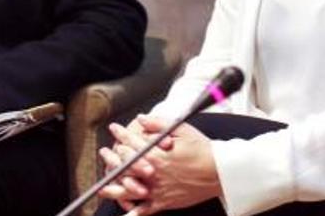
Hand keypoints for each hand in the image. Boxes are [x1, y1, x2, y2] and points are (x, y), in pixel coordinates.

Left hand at [98, 115, 219, 214]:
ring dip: (113, 188)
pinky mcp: (164, 202)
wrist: (221, 172)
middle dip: (112, 158)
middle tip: (105, 153)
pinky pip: (144, 211)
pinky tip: (123, 215)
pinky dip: (132, 214)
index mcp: (157, 154)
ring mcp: (157, 189)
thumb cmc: (204, 150)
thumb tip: (142, 119)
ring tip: (103, 186)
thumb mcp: (183, 130)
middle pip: (125, 167)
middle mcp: (153, 173)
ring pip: (128, 191)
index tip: (114, 129)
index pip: (132, 143)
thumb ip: (159, 123)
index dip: (121, 134)